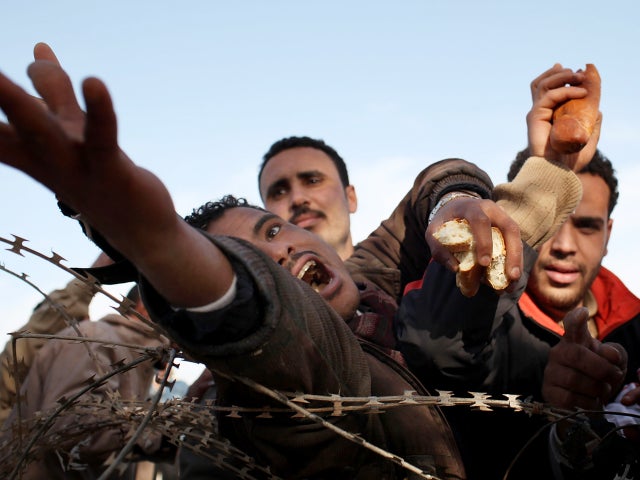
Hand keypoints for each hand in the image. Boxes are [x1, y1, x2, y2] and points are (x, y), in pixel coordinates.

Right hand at [0, 43, 233, 307]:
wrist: (142, 231)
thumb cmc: (100, 175)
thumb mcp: (71, 127)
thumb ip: (54, 89)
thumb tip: (39, 49)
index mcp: (32, 147)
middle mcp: (47, 158)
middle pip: (8, 124)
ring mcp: (76, 167)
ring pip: (41, 131)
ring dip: (16, 103)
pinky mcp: (111, 170)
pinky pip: (101, 137)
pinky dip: (98, 110)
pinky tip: (93, 82)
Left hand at [425, 196, 522, 295]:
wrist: (456, 206)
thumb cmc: (445, 222)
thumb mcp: (434, 232)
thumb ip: (438, 249)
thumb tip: (455, 268)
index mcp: (471, 208)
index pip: (480, 221)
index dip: (484, 242)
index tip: (483, 263)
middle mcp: (491, 209)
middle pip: (509, 227)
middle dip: (512, 252)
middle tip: (511, 275)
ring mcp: (502, 215)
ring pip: (516, 235)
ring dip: (518, 258)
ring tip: (514, 279)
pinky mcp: (507, 225)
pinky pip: (516, 241)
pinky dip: (515, 259)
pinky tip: (512, 277)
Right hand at [527, 64, 600, 170]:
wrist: (557, 170)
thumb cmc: (570, 159)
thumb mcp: (587, 137)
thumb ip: (591, 123)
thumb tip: (598, 110)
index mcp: (548, 115)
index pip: (546, 90)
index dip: (557, 76)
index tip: (576, 72)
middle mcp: (539, 112)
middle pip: (541, 83)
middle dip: (559, 73)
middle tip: (578, 74)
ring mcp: (536, 113)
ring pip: (543, 84)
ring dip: (562, 76)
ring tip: (580, 77)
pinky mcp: (534, 116)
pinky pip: (549, 96)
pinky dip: (566, 91)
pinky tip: (581, 93)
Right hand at [543, 307, 626, 410]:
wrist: (586, 398)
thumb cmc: (599, 374)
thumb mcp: (613, 361)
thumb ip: (614, 353)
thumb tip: (608, 356)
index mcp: (575, 341)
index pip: (571, 326)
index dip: (576, 319)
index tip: (583, 314)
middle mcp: (558, 353)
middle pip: (576, 354)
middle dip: (601, 368)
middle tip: (615, 375)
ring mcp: (551, 373)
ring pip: (573, 379)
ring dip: (597, 388)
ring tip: (603, 390)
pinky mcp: (548, 392)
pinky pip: (569, 399)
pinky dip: (587, 403)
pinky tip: (593, 401)